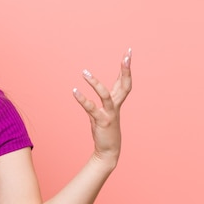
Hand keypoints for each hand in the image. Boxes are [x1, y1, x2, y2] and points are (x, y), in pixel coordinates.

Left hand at [73, 49, 131, 165]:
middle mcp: (116, 106)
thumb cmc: (105, 130)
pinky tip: (74, 90)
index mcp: (118, 102)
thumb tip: (97, 86)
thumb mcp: (105, 110)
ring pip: (105, 95)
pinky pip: (91, 108)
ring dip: (95, 83)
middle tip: (127, 55)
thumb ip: (103, 98)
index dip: (126, 68)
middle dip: (126, 70)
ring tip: (84, 71)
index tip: (128, 53)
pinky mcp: (101, 122)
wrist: (108, 151)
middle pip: (125, 85)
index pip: (124, 81)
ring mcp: (110, 114)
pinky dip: (82, 99)